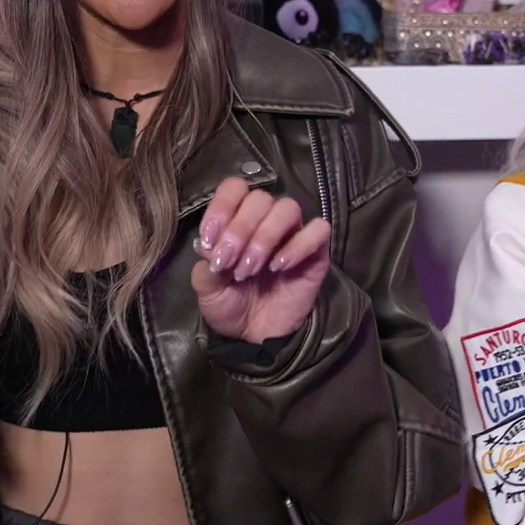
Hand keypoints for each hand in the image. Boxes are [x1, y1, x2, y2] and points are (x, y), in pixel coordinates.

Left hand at [191, 176, 331, 343]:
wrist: (255, 336)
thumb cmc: (230, 304)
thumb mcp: (207, 287)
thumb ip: (206, 263)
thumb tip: (210, 244)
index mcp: (238, 219)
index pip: (234, 188)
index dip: (221, 207)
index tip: (209, 240)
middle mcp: (266, 221)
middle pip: (260, 198)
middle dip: (240, 230)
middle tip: (229, 262)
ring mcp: (293, 234)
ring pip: (288, 208)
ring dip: (265, 237)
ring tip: (251, 269)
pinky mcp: (316, 252)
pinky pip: (318, 230)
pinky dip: (298, 245)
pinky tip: (280, 267)